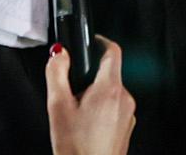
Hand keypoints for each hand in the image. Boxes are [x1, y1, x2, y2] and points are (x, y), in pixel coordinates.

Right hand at [46, 37, 135, 154]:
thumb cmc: (76, 148)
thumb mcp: (57, 106)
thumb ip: (56, 73)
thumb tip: (58, 54)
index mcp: (109, 89)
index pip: (112, 51)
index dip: (100, 41)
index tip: (90, 41)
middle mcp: (124, 99)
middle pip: (108, 73)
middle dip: (90, 77)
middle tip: (71, 92)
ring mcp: (128, 114)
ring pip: (111, 92)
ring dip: (95, 95)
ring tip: (76, 115)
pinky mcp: (127, 127)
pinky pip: (114, 108)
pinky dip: (101, 110)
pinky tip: (86, 127)